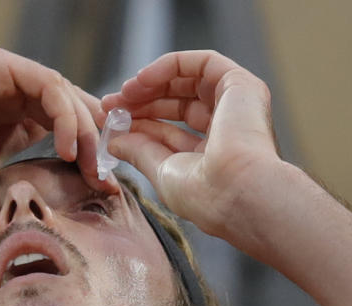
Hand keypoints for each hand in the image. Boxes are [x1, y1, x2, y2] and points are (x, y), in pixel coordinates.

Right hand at [0, 45, 113, 197]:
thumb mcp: (3, 172)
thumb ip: (35, 161)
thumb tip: (81, 172)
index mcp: (5, 107)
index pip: (59, 115)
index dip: (87, 141)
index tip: (104, 176)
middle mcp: (2, 84)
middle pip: (64, 102)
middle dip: (91, 140)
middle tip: (103, 177)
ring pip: (61, 93)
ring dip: (83, 131)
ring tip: (87, 167)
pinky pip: (48, 87)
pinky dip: (67, 118)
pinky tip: (67, 150)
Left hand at [100, 50, 281, 238]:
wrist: (237, 193)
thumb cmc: (206, 197)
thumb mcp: (163, 172)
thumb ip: (140, 152)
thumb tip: (115, 141)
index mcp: (215, 155)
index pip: (171, 131)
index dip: (140, 122)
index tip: (110, 120)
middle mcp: (229, 128)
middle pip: (178, 103)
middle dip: (141, 101)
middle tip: (110, 104)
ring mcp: (237, 105)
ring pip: (188, 80)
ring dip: (152, 83)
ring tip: (124, 93)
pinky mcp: (242, 85)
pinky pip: (201, 63)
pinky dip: (170, 66)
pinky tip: (142, 80)